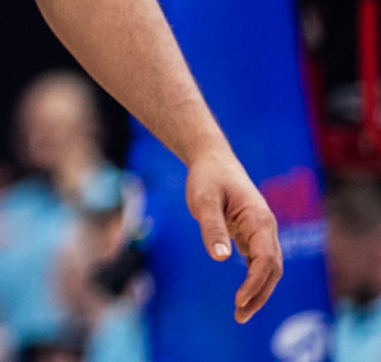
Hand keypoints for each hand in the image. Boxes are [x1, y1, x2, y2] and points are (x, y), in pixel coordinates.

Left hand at [183, 149, 281, 322]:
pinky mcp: (251, 235)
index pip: (265, 259)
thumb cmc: (208, 177)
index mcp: (260, 220)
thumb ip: (212, 227)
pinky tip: (243, 296)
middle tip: (240, 316)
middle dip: (259, 295)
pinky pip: (258, 263)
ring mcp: (261, 233)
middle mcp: (266, 229)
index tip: (240, 299)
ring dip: (258, 291)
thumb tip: (220, 258)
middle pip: (272, 270)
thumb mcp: (204, 200)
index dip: (255, 282)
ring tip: (240, 313)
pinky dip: (253, 280)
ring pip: (267, 269)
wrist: (212, 160)